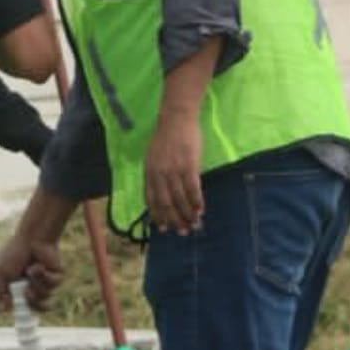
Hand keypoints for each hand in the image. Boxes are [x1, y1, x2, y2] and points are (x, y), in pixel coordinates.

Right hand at [0, 232, 62, 310]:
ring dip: (37, 284)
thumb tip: (5, 309)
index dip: (23, 310)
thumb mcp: (1, 273)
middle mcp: (33, 284)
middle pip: (37, 306)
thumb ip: (1, 292)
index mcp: (19, 285)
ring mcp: (45, 280)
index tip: (21, 312)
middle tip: (28, 294)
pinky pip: (53, 285)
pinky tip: (39, 266)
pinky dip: (44, 277)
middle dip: (33, 302)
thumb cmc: (14, 253)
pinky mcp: (57, 275)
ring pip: (45, 295)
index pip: (23, 305)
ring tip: (32, 270)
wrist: (31, 238)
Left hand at [145, 109, 203, 233]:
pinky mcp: (188, 165)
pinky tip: (201, 210)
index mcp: (148, 172)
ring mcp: (173, 170)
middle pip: (166, 203)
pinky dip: (196, 201)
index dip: (157, 215)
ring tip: (194, 224)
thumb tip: (161, 193)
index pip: (150, 200)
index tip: (163, 228)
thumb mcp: (152, 157)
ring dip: (187, 214)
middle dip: (174, 220)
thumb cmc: (164, 136)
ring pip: (180, 199)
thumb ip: (155, 175)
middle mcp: (159, 174)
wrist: (175, 118)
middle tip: (182, 231)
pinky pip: (192, 188)